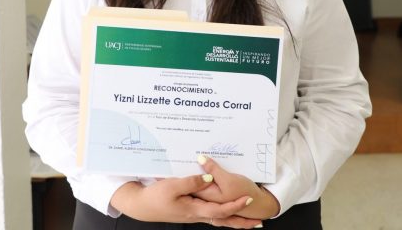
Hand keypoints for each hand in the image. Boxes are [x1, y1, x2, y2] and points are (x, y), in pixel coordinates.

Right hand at [110, 174, 261, 228]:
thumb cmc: (155, 197)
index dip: (236, 206)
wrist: (142, 206)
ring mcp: (194, 214)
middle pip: (224, 220)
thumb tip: (208, 178)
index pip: (220, 210)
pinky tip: (225, 213)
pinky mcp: (190, 211)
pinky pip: (211, 216)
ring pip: (218, 219)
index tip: (249, 200)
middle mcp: (197, 215)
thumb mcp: (172, 186)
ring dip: (234, 221)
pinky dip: (222, 216)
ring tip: (249, 222)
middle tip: (259, 223)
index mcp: (194, 209)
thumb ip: (192, 182)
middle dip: (242, 222)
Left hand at [193, 155, 280, 220]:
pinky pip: (210, 180)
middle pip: (195, 180)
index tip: (188, 153)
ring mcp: (212, 195)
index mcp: (206, 195)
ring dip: (202, 168)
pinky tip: (211, 163)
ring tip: (202, 154)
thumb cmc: (244, 193)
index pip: (191, 181)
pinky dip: (210, 172)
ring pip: (202, 180)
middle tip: (194, 150)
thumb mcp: (229, 180)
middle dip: (194, 166)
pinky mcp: (218, 191)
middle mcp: (207, 196)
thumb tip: (200, 158)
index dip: (188, 167)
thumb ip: (213, 170)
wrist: (259, 203)